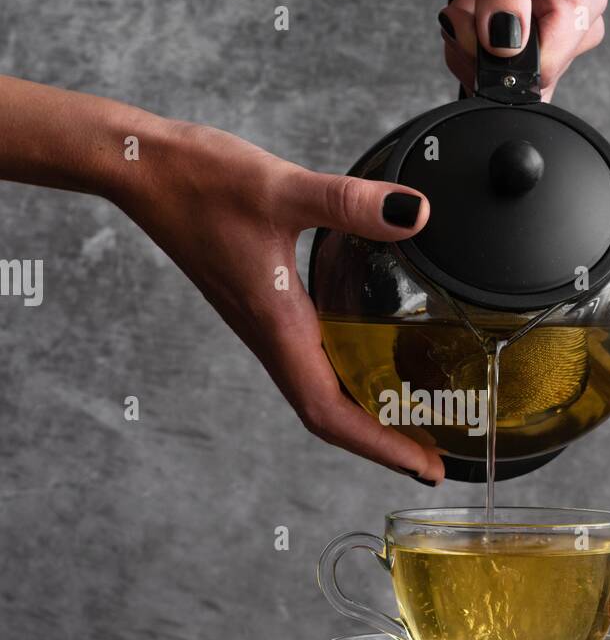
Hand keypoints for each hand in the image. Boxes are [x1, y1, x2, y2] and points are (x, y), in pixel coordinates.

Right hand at [112, 119, 444, 482]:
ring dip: (364, 414)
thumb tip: (415, 213)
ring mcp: (265, 323)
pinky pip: (310, 356)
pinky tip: (372, 356)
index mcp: (277, 326)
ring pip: (319, 388)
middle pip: (329, 415)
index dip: (379, 447)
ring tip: (414, 421)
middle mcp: (271, 335)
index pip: (329, 413)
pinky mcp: (263, 304)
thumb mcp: (281, 189)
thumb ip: (349, 203)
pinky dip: (346, 372)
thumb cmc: (200, 182)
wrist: (145, 170)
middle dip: (382, 442)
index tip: (425, 470)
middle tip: (435, 456)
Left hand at [428, 0, 606, 97]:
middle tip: (467, 0)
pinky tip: (466, 16)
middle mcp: (572, 26)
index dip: (501, 55)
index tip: (476, 16)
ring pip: (500, 85)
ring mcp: (546, 41)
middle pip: (521, 81)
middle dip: (479, 50)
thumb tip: (505, 43)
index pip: (546, 65)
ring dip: (466, 49)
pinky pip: (486, 78)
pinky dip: (462, 53)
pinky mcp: (519, 49)